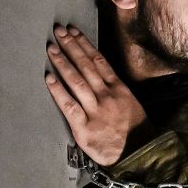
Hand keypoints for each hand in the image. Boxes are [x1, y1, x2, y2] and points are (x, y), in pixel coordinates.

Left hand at [45, 24, 153, 166]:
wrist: (139, 156)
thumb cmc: (136, 132)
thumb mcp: (132, 105)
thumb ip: (117, 91)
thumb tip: (103, 76)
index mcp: (120, 89)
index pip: (99, 61)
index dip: (84, 44)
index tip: (74, 31)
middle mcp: (107, 96)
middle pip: (86, 66)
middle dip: (71, 46)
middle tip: (58, 31)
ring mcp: (95, 111)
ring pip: (76, 81)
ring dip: (63, 62)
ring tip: (51, 48)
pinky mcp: (84, 127)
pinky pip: (68, 105)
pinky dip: (58, 90)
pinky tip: (49, 77)